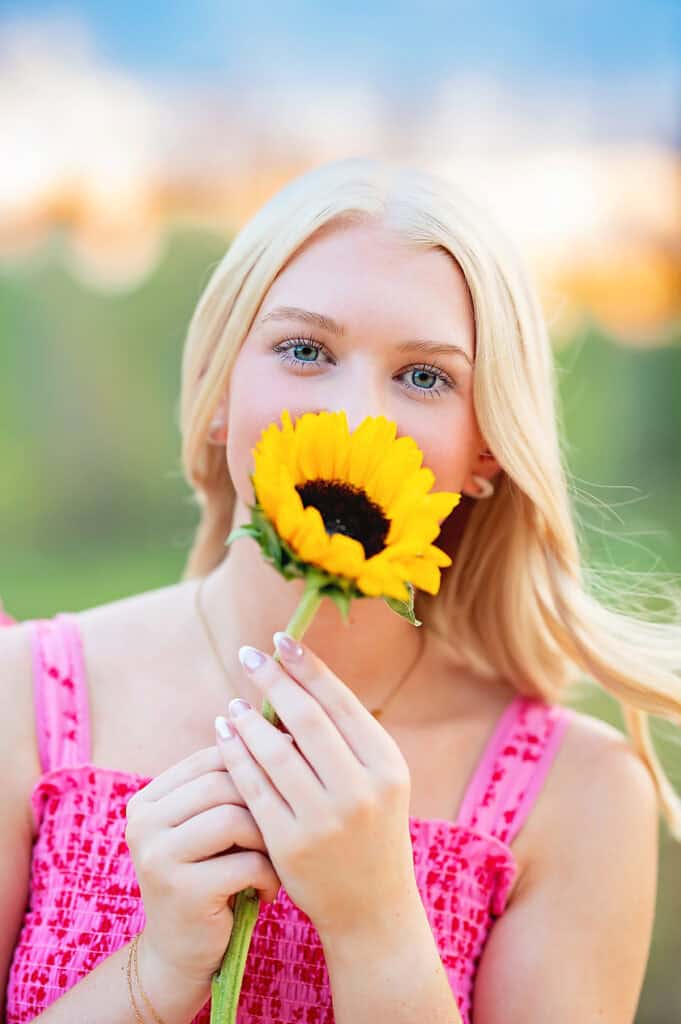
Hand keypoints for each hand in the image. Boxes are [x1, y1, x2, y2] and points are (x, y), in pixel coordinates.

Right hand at [124, 745, 281, 987]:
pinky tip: (270, 889)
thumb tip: (282, 732)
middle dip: (264, 799)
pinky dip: (269, 874)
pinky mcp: (182, 892)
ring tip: (277, 856)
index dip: (255, 759)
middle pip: (222, 783)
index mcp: (148, 800)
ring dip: (268, 837)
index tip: (291, 769)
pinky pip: (246, 863)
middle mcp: (142, 823)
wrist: (179, 955)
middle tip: (288, 820)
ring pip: (233, 818)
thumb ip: (226, 786)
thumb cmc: (208, 879)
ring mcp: (157, 857)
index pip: (210, 758)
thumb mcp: (207, 828)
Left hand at [214, 632, 418, 940]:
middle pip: (307, 721)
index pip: (341, 703)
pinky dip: (236, 757)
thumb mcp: (379, 782)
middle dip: (274, 681)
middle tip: (249, 655)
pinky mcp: (291, 846)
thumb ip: (347, 738)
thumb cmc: (372, 831)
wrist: (373, 910)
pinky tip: (225, 735)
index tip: (281, 640)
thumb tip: (298, 679)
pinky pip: (254, 790)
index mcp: (388, 765)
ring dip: (249, 721)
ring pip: (275, 754)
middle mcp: (362, 790)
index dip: (308, 667)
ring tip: (234, 702)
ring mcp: (326, 820)